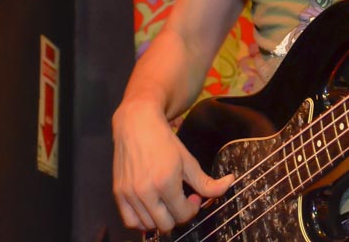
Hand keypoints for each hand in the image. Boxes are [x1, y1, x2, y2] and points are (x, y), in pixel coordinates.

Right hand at [112, 100, 233, 232]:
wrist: (136, 124)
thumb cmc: (163, 140)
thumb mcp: (188, 160)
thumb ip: (207, 181)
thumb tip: (230, 184)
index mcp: (165, 183)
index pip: (182, 214)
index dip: (192, 208)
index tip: (192, 196)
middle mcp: (146, 191)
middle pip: (166, 224)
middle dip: (177, 214)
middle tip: (179, 199)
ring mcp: (130, 193)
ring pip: (149, 225)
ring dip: (160, 217)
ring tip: (164, 201)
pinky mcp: (118, 193)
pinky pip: (130, 221)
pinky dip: (141, 220)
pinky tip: (149, 208)